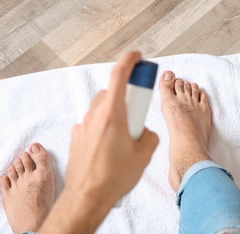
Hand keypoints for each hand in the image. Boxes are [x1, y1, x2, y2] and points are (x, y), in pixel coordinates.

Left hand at [65, 51, 158, 206]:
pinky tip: (110, 147)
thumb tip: (145, 132)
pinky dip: (104, 127)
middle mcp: (95, 116)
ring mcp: (83, 126)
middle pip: (112, 93)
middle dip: (126, 98)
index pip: (118, 76)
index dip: (128, 60)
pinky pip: (93, 122)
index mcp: (112, 115)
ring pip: (102, 108)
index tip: (136, 55)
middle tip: (136, 116)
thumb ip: (150, 136)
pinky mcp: (77, 136)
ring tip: (123, 138)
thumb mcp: (144, 156)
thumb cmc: (114, 177)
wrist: (86, 197)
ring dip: (115, 114)